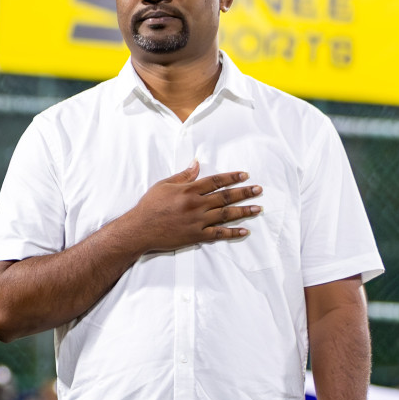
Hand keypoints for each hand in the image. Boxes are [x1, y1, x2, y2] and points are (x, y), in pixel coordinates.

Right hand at [121, 161, 261, 253]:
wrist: (139, 229)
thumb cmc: (149, 206)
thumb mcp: (163, 185)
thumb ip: (183, 176)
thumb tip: (196, 164)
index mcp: (189, 190)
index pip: (216, 181)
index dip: (232, 177)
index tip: (245, 175)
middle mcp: (196, 204)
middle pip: (225, 196)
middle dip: (244, 192)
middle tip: (259, 190)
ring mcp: (197, 221)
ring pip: (226, 214)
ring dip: (244, 211)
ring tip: (258, 208)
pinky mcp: (196, 235)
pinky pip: (218, 234)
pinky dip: (232, 233)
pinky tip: (244, 231)